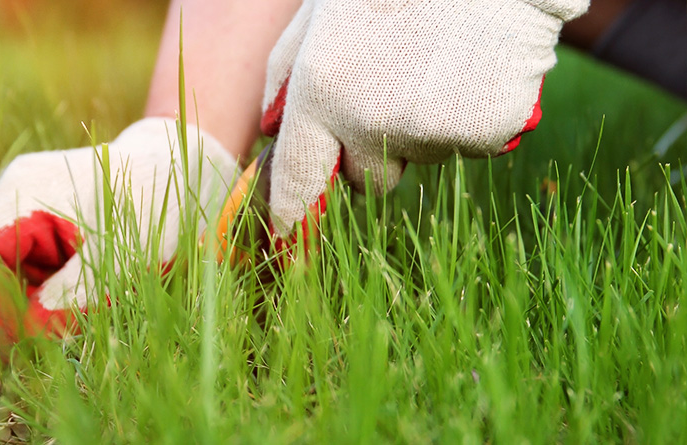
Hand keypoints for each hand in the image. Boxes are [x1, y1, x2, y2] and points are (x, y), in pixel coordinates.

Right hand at [0, 118, 238, 349]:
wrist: (179, 168)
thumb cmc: (155, 206)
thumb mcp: (121, 260)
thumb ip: (71, 297)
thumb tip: (25, 336)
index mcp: (23, 192)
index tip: (11, 346)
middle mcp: (9, 193)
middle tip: (23, 351)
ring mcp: (16, 202)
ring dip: (11, 302)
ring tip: (49, 325)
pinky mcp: (28, 216)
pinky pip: (10, 262)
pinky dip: (25, 290)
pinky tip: (55, 305)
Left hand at [261, 0, 587, 234]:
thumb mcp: (319, 17)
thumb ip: (286, 75)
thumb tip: (268, 130)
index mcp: (321, 93)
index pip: (298, 179)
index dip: (293, 213)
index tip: (290, 236)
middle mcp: (369, 123)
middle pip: (368, 180)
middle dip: (374, 152)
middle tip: (392, 93)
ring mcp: (429, 133)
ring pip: (420, 158)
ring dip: (423, 127)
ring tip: (436, 62)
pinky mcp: (483, 134)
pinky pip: (469, 145)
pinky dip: (471, 119)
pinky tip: (473, 68)